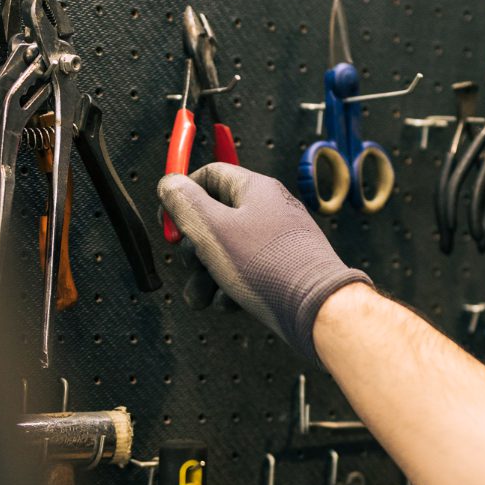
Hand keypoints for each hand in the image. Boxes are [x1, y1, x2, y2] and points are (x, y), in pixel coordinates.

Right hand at [158, 163, 371, 360]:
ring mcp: (277, 241)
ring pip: (228, 252)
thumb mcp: (212, 230)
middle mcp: (268, 210)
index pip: (209, 176)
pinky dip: (231, 288)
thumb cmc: (268, 266)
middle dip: (192, 247)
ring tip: (200, 298)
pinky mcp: (283, 270)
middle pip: (215, 218)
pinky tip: (230, 303)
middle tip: (188, 264)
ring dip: (206, 276)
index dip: (182, 195)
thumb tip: (169, 183)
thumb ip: (184, 203)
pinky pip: (247, 273)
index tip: (166, 219)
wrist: (317, 308)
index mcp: (254, 190)